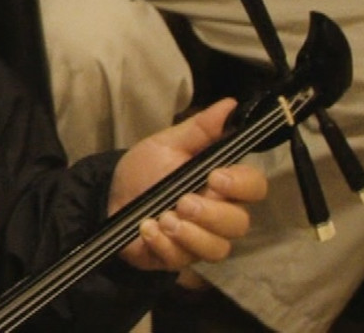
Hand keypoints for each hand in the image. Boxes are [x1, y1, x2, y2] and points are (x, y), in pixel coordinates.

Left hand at [110, 99, 267, 272]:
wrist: (109, 197)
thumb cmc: (145, 170)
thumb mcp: (167, 144)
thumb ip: (200, 128)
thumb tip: (230, 104)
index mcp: (221, 184)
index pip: (254, 187)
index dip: (242, 184)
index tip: (216, 176)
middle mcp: (219, 215)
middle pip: (240, 223)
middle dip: (211, 213)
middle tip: (183, 201)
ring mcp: (200, 241)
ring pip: (218, 248)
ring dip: (190, 233)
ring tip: (163, 218)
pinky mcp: (177, 259)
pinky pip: (183, 260)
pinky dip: (163, 244)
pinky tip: (146, 228)